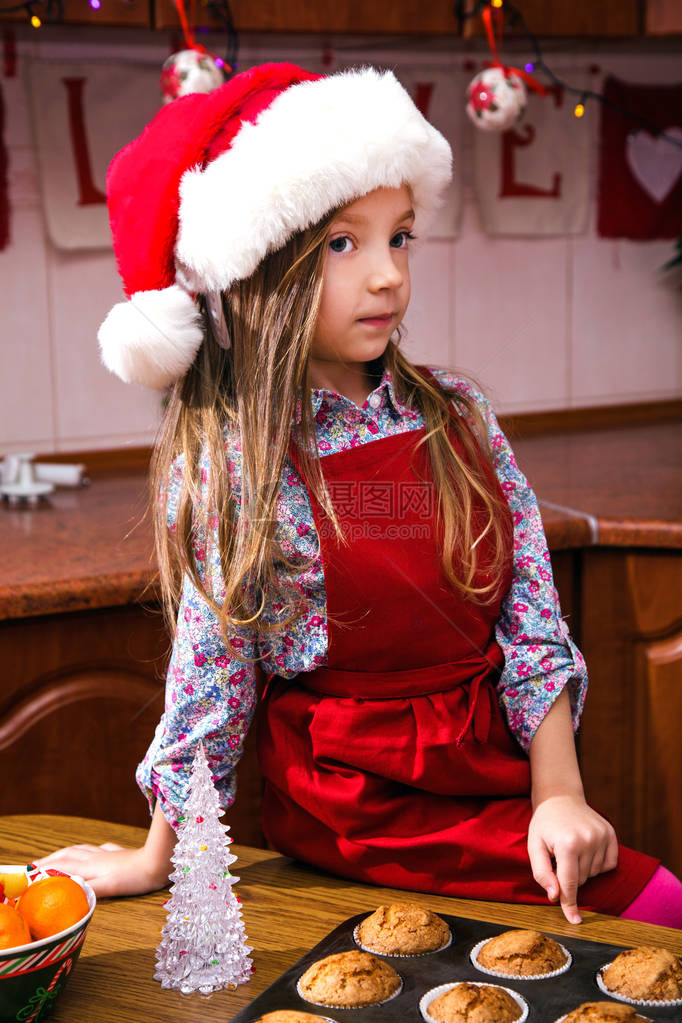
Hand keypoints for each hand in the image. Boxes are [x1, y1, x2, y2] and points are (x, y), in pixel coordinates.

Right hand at [33, 843, 169, 897]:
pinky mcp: (119, 853)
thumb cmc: (134, 878)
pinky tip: (93, 851)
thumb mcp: (108, 888)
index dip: (44, 869)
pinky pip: (99, 849)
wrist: (158, 862)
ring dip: (65, 853)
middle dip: (49, 859)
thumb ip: (85, 888)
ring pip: (80, 850)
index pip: (61, 866)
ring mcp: (107, 854)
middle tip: (35, 865)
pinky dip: (89, 850)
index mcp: (90, 866)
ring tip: (56, 856)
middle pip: (67, 855)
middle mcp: (95, 857)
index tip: (29, 873)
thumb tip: (65, 888)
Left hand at [527, 795, 618, 923]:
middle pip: (581, 880)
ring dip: (582, 869)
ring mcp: (602, 836)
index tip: (575, 921)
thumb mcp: (534, 845)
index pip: (569, 883)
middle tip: (559, 855)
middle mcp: (588, 840)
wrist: (560, 798)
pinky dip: (597, 864)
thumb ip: (541, 872)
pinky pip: (609, 865)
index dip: (570, 904)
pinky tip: (586, 850)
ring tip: (571, 849)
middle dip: (569, 876)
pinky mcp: (611, 835)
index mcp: (567, 844)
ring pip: (594, 874)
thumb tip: (555, 896)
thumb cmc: (545, 825)